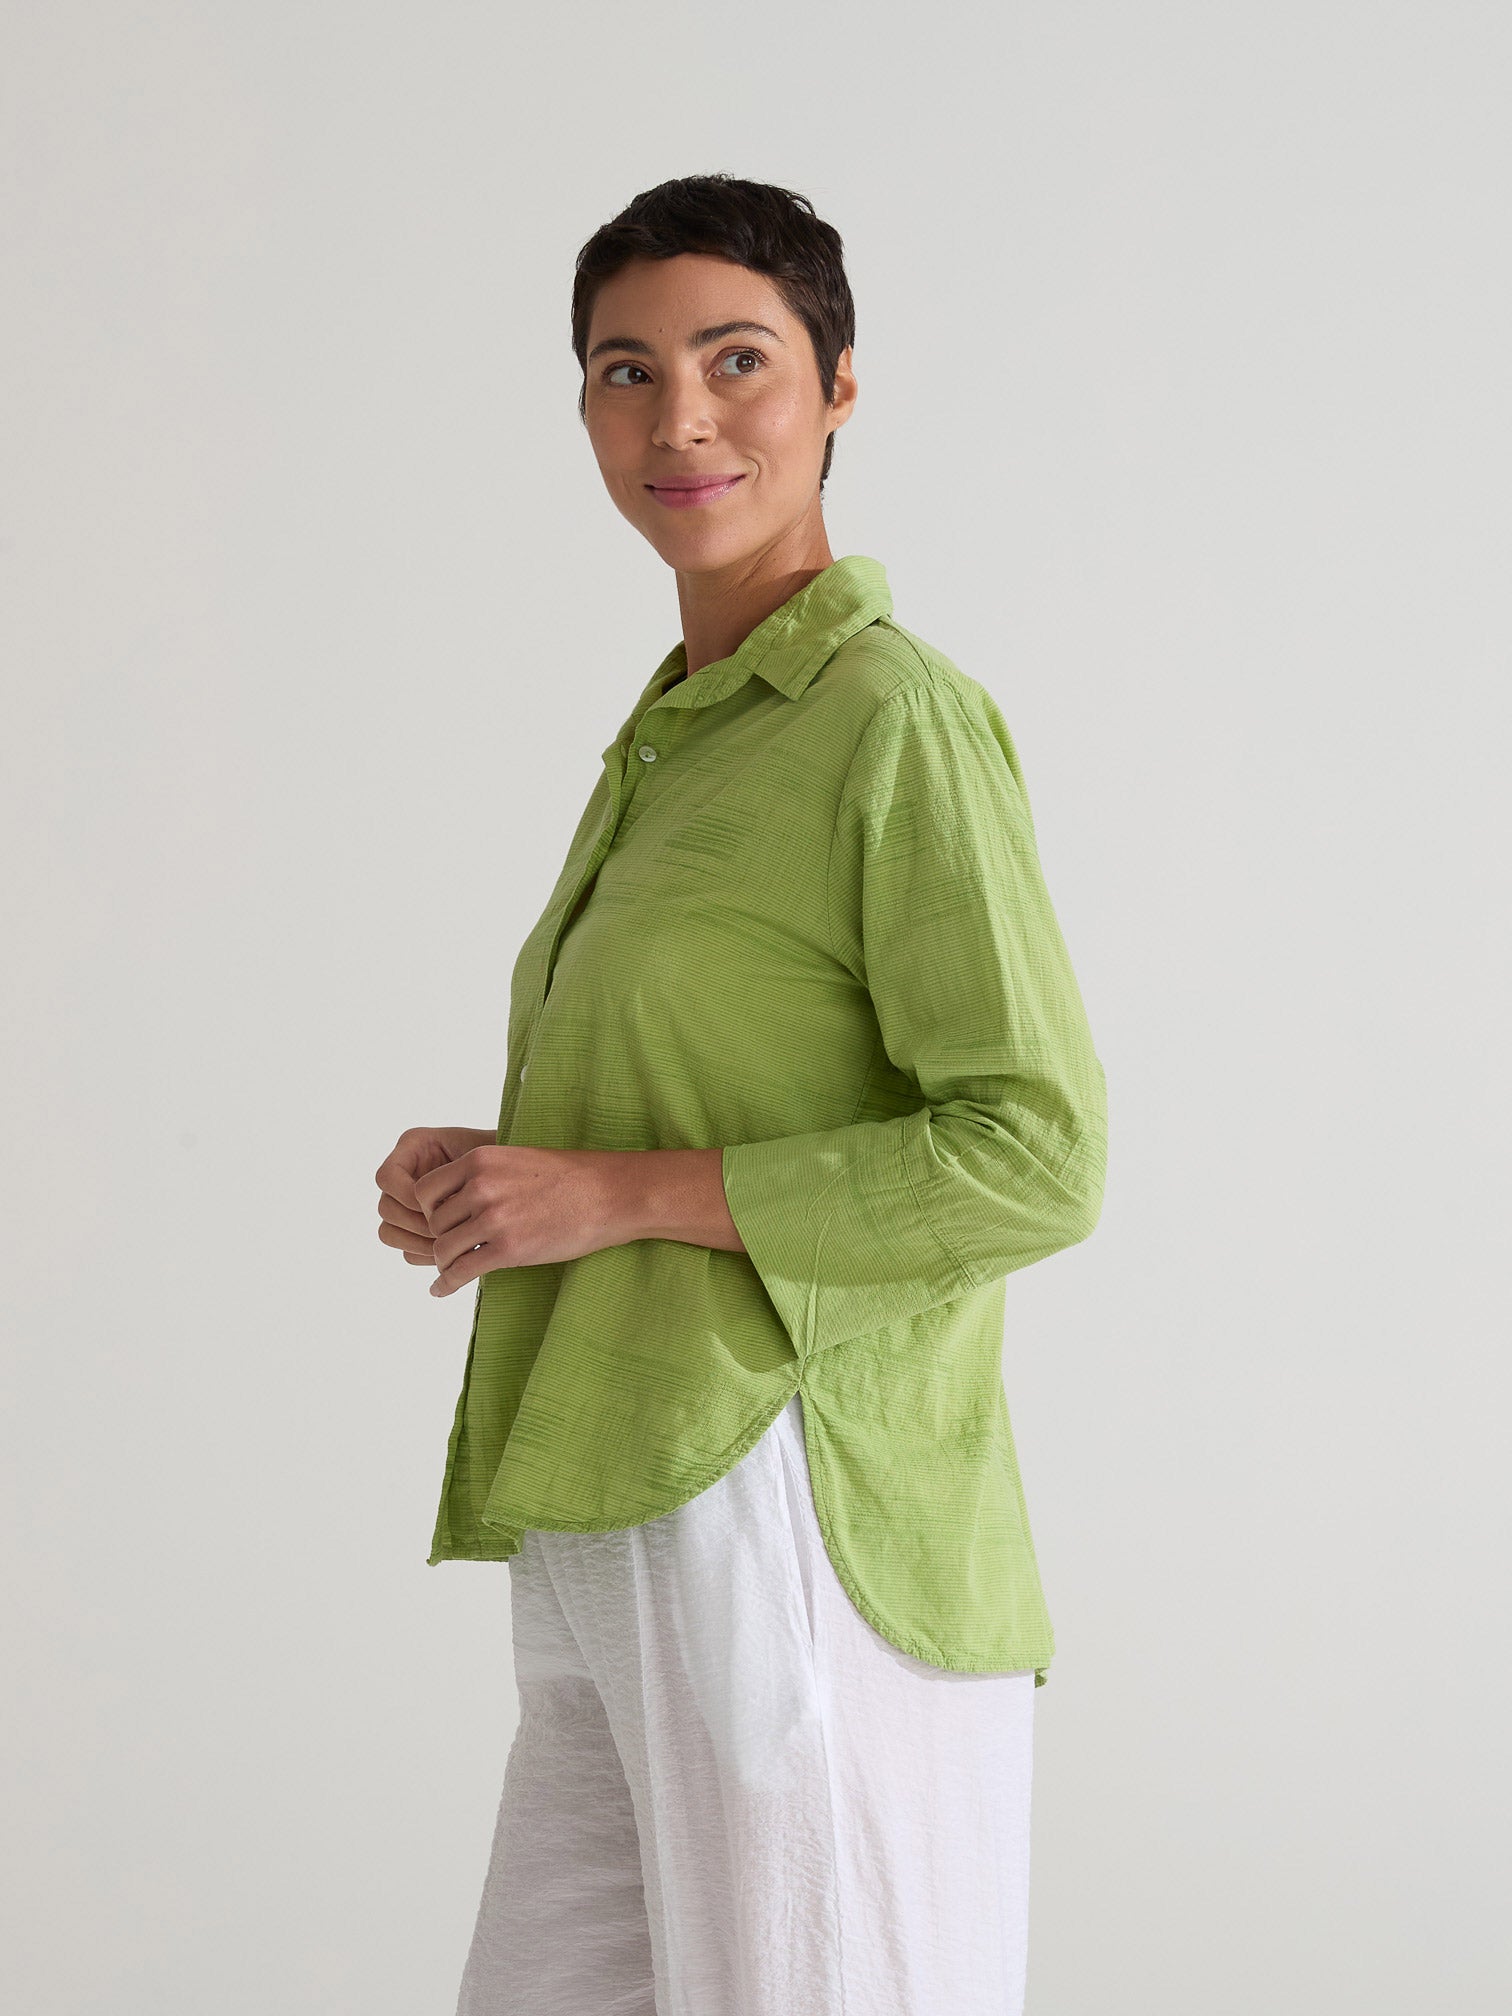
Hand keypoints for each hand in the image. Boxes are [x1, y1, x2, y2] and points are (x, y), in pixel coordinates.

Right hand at [375, 1126, 497, 1270]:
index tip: (442, 1205)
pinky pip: (406, 1250)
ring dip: (420, 1244)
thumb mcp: (484, 1161)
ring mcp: (406, 1203)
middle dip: (417, 1224)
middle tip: (450, 1233)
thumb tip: (441, 1212)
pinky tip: (454, 1256)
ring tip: (455, 1246)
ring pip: (390, 1233)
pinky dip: (426, 1255)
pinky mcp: (416, 1229)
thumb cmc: (505, 1161)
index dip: (408, 1195)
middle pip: (386, 1208)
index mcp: (414, 1146)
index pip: (387, 1177)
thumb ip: (459, 1174)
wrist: (524, 1179)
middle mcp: (404, 1174)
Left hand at [414, 1145, 621, 1297]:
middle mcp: (481, 1186)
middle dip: (441, 1237)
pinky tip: (440, 1290)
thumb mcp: (518, 1160)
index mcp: (480, 1160)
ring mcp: (494, 1218)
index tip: (441, 1221)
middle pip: (434, 1222)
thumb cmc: (569, 1178)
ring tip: (450, 1270)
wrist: (608, 1194)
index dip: (427, 1209)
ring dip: (444, 1263)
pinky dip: (445, 1284)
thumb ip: (484, 1174)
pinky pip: (461, 1271)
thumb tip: (458, 1197)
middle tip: (452, 1249)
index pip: (426, 1189)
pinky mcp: (508, 1249)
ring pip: (443, 1249)